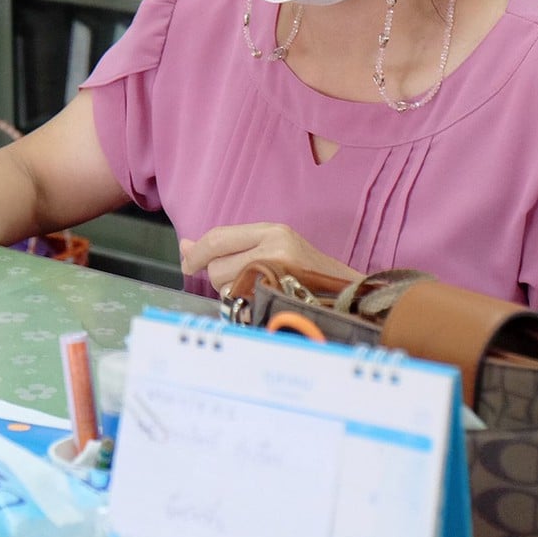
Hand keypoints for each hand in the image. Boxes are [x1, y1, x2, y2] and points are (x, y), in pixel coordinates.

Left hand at [179, 222, 360, 296]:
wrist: (352, 297)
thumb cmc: (308, 274)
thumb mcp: (272, 248)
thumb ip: (229, 246)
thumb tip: (185, 247)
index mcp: (273, 231)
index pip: (217, 238)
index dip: (196, 253)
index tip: (188, 263)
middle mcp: (276, 247)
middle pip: (217, 266)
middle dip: (218, 278)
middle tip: (242, 281)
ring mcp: (280, 274)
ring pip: (227, 287)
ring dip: (233, 293)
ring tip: (260, 290)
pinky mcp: (283, 298)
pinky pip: (243, 303)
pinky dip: (245, 305)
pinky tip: (263, 302)